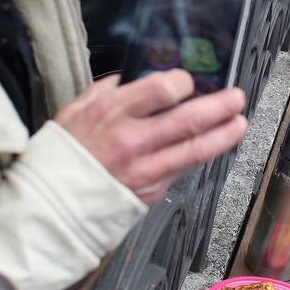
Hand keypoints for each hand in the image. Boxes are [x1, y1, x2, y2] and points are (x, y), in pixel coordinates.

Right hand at [55, 70, 248, 204]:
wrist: (48, 207)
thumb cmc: (58, 159)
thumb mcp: (70, 114)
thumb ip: (100, 93)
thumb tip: (124, 81)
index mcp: (111, 113)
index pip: (162, 90)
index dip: (182, 82)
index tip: (188, 81)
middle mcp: (132, 140)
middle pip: (188, 119)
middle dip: (219, 106)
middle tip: (236, 98)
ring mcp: (145, 169)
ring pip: (195, 150)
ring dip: (223, 135)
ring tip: (240, 123)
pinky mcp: (151, 191)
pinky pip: (182, 170)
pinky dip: (201, 157)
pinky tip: (213, 147)